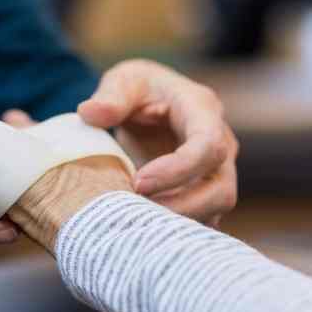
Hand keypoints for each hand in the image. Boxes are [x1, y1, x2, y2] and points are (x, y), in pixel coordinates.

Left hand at [76, 59, 237, 225]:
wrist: (151, 103)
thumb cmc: (140, 88)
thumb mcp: (124, 80)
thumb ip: (110, 96)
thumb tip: (89, 113)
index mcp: (203, 109)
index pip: (207, 146)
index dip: (178, 171)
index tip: (139, 184)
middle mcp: (221, 143)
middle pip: (221, 188)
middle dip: (182, 208)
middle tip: (137, 213)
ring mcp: (218, 171)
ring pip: (215, 210)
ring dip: (179, 223)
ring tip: (137, 224)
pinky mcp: (205, 192)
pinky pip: (204, 219)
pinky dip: (177, 230)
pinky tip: (144, 232)